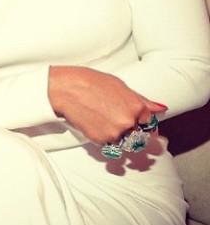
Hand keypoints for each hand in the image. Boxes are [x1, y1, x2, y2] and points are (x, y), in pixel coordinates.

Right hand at [48, 66, 165, 143]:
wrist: (65, 89)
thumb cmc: (89, 82)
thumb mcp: (118, 84)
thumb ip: (140, 99)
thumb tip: (159, 108)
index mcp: (136, 106)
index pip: (148, 122)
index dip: (140, 121)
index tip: (136, 122)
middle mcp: (128, 122)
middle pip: (137, 134)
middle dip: (128, 128)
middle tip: (112, 116)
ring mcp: (115, 133)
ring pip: (122, 140)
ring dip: (115, 133)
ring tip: (100, 117)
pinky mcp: (101, 140)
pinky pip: (108, 143)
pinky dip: (103, 135)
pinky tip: (94, 121)